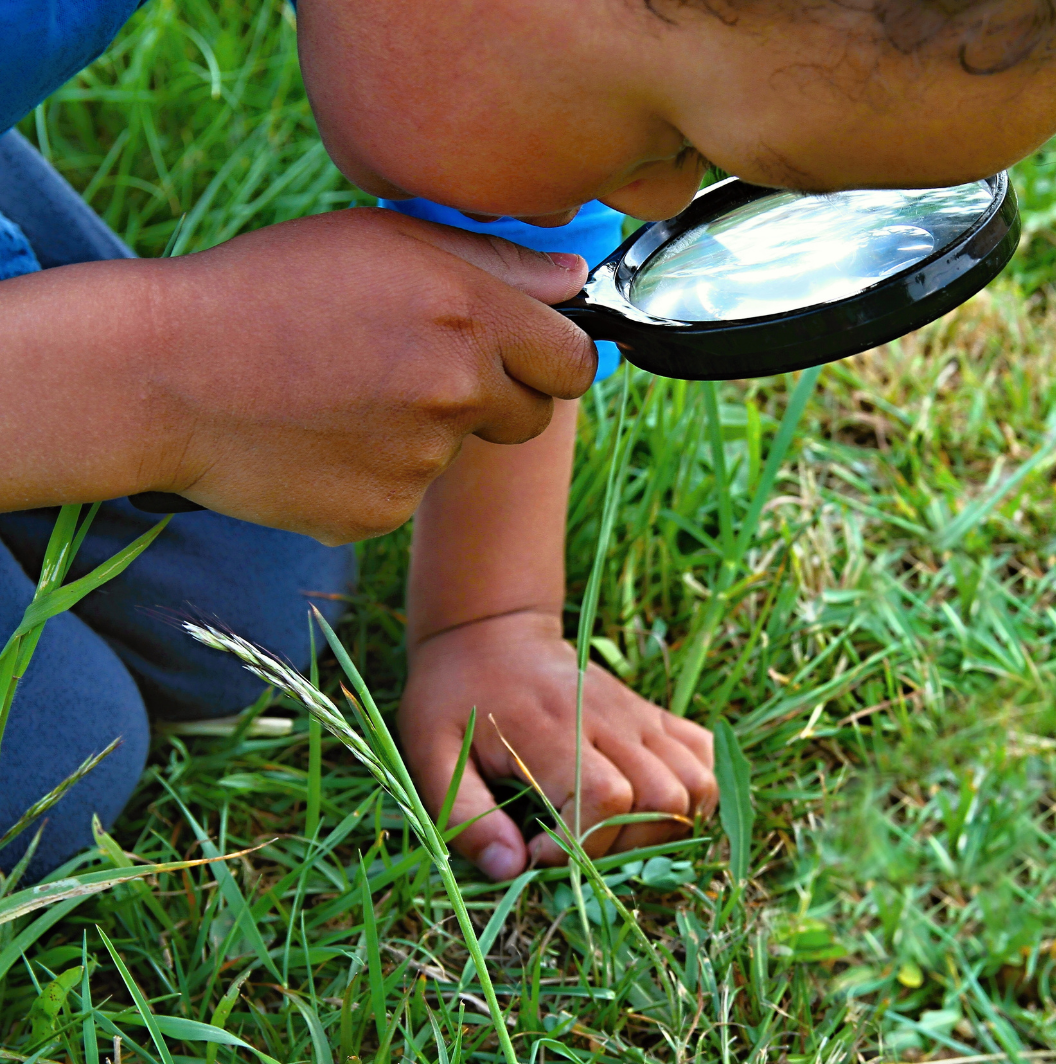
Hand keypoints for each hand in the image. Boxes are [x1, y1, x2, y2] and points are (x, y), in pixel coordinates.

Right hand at [96, 209, 591, 540]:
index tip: (531, 358)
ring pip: (455, 452)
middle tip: (421, 370)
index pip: (574, 362)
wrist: (165, 373)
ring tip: (341, 394)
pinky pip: (402, 493)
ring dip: (421, 430)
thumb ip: (495, 261)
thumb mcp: (382, 242)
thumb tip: (575, 282)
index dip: (556, 359)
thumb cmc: (268, 287)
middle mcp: (457, 394)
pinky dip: (373, 472)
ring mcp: (419, 462)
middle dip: (497, 399)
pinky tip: (318, 437)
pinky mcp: (377, 514)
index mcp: (469, 317)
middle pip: (529, 418)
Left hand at [398, 611, 717, 879]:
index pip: (605, 797)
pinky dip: (694, 791)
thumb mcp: (431, 753)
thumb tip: (511, 870)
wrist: (490, 631)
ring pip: (695, 783)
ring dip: (667, 826)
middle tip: (576, 848)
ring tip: (612, 835)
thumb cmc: (453, 696)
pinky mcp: (650, 713)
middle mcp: (607, 719)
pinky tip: (649, 807)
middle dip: (625, 846)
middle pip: (662, 798)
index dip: (583, 845)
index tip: (539, 854)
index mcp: (551, 729)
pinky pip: (702, 753)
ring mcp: (636, 714)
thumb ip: (464, 815)